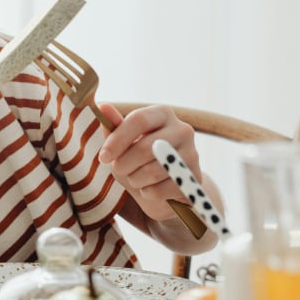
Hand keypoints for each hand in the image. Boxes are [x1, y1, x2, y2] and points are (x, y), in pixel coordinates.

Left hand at [97, 104, 202, 221]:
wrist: (164, 186)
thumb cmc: (138, 158)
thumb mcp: (123, 142)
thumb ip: (114, 126)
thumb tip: (103, 107)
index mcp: (162, 114)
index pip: (139, 120)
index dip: (118, 139)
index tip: (103, 157)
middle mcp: (182, 130)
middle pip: (145, 148)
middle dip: (124, 164)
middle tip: (118, 169)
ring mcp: (192, 154)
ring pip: (153, 172)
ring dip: (134, 180)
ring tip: (134, 178)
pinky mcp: (195, 179)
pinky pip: (162, 189)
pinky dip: (147, 193)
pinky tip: (148, 189)